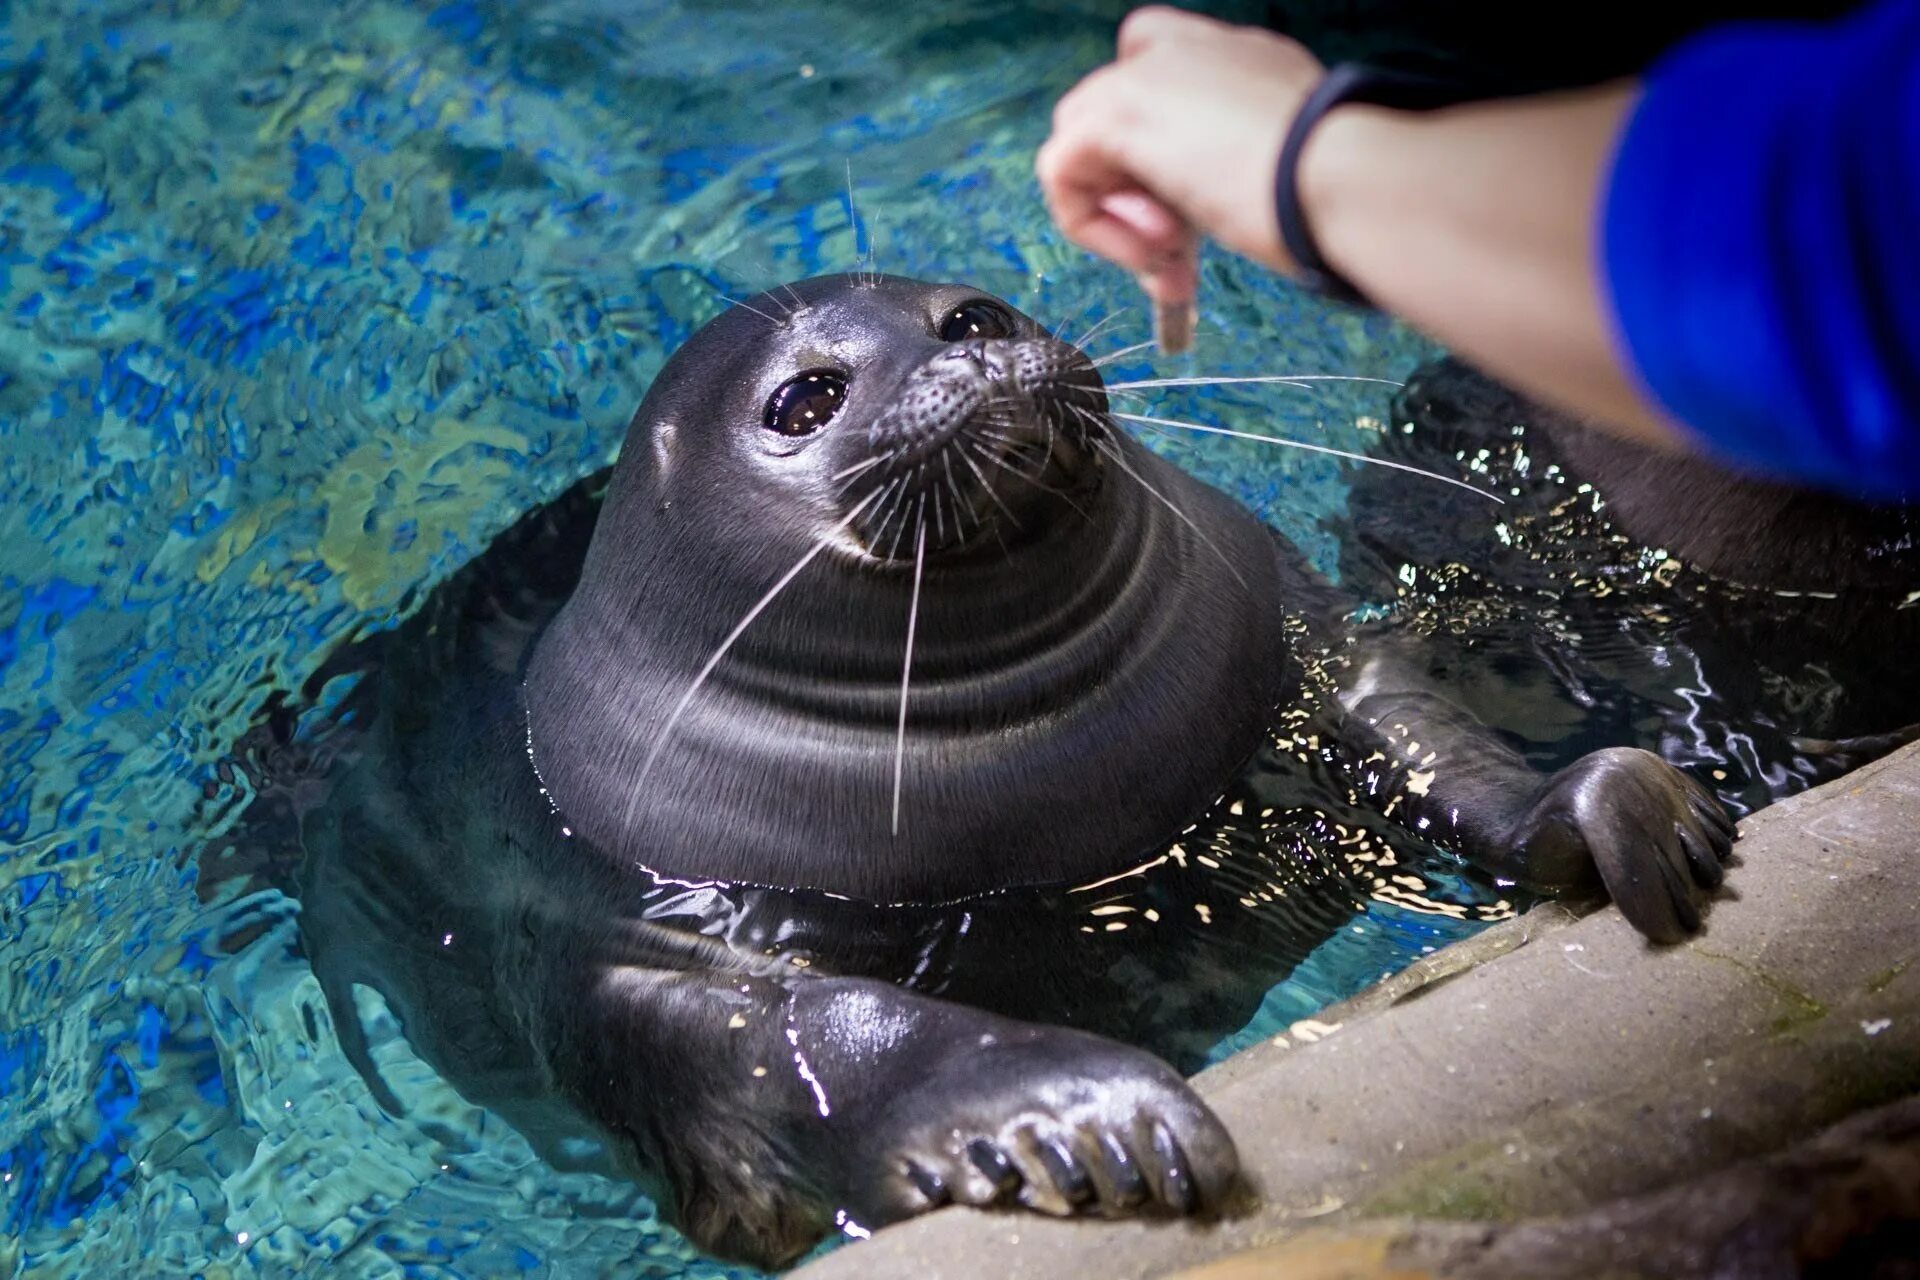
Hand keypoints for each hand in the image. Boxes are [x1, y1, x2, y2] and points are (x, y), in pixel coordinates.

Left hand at [1036, 6, 1323, 304]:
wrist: (1352, 175)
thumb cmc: (1342, 193)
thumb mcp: (1287, 178)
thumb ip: (1233, 185)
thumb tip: (1188, 236)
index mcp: (1244, 60)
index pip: (1169, 80)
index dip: (1160, 155)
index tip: (1193, 216)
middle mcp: (1194, 52)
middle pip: (1117, 119)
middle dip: (1136, 199)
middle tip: (1176, 261)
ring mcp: (1151, 74)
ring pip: (1083, 141)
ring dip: (1116, 216)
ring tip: (1171, 260)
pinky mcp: (1116, 112)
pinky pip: (1063, 172)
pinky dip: (1093, 227)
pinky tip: (1152, 255)